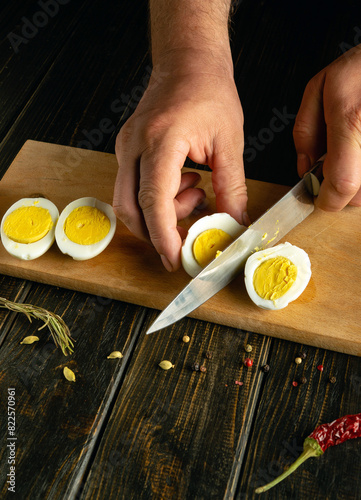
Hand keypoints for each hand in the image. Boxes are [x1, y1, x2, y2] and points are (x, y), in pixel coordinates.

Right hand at [113, 60, 247, 270]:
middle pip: (131, 209)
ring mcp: (125, 148)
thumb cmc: (208, 90)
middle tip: (188, 235)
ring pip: (129, 202)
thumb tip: (233, 223)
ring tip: (196, 192)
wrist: (187, 62)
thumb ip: (232, 188)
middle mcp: (134, 146)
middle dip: (157, 233)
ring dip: (161, 213)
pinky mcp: (128, 150)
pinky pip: (134, 188)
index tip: (174, 259)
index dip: (163, 236)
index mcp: (160, 140)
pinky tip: (186, 182)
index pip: (153, 200)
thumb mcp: (229, 142)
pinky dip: (157, 199)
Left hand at [293, 45, 360, 209]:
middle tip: (339, 167)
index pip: (343, 181)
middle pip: (360, 194)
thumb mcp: (320, 87)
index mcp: (349, 117)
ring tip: (355, 154)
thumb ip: (305, 131)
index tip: (321, 198)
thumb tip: (305, 168)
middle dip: (344, 190)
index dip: (329, 199)